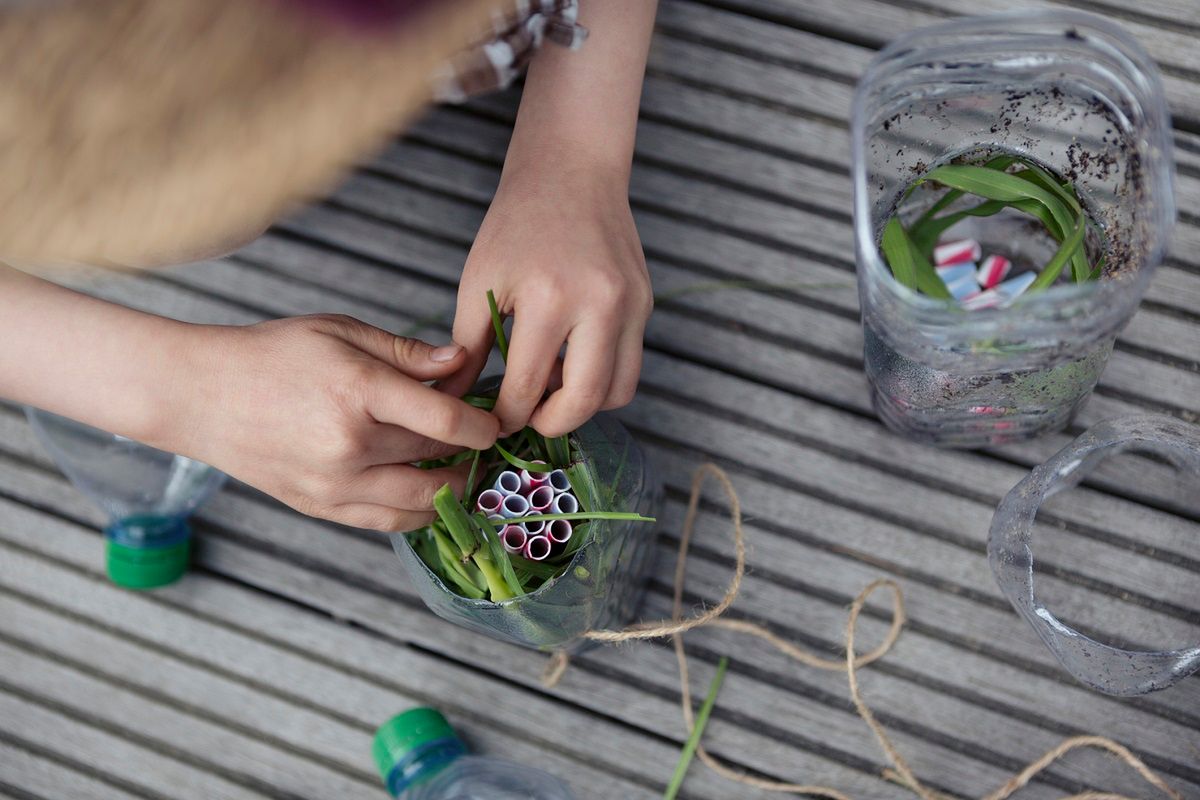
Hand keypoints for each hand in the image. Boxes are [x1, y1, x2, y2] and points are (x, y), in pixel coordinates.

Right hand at [171, 314, 498, 531]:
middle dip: (469, 448)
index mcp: (357, 392)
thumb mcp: (341, 333)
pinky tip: (432, 491)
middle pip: (436, 456)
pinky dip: (420, 511)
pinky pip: (389, 522)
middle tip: (482, 435)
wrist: (199, 396)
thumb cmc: (272, 355)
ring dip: (454, 487)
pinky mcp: (320, 508)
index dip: (484, 426)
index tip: (496, 422)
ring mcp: (333, 484)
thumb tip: (461, 364)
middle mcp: (349, 445)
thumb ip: (406, 353)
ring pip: (421, 501)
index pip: (446, 422)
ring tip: (465, 466)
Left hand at [445, 164, 652, 436]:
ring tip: (551, 386)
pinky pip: (630, 365)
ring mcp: (632, 306)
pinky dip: (601, 378)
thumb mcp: (481, 281)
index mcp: (550, 297)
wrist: (571, 172)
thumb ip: (468, 346)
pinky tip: (570, 360)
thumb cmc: (516, 224)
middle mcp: (600, 305)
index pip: (528, 386)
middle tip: (526, 418)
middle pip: (584, 402)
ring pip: (618, 392)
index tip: (493, 423)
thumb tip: (452, 401)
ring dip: (583, 404)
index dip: (506, 416)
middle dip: (550, 424)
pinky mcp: (645, 304)